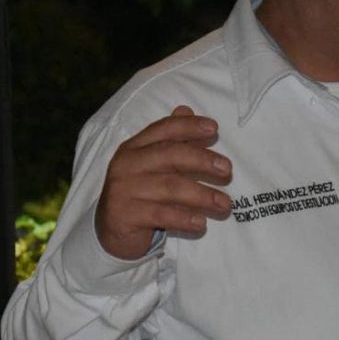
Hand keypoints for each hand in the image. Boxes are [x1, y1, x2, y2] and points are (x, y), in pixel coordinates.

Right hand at [96, 105, 232, 258]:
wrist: (110, 230)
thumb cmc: (140, 193)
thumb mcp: (153, 165)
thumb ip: (170, 140)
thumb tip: (186, 109)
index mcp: (134, 147)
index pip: (163, 129)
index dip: (189, 126)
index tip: (214, 128)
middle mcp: (126, 164)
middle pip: (169, 154)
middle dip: (202, 160)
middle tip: (227, 169)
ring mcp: (123, 190)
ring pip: (169, 187)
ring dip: (202, 195)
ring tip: (225, 204)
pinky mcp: (124, 216)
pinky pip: (161, 215)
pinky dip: (184, 218)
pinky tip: (201, 223)